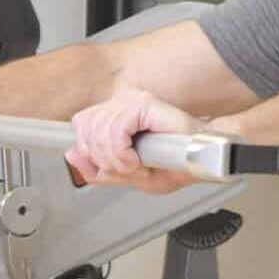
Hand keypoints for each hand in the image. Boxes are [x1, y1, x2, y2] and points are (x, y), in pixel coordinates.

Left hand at [67, 86, 208, 193]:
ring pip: (98, 131)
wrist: (206, 159)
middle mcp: (123, 103)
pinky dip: (122, 152)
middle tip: (126, 169)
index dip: (87, 150)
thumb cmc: (176, 166)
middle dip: (103, 159)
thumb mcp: (130, 176)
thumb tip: (72, 156)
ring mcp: (133, 101)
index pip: (81, 124)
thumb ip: (98, 170)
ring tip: (134, 165)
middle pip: (85, 129)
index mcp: (117, 115)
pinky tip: (135, 159)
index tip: (105, 166)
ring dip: (114, 159)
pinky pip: (115, 129)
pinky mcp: (145, 104)